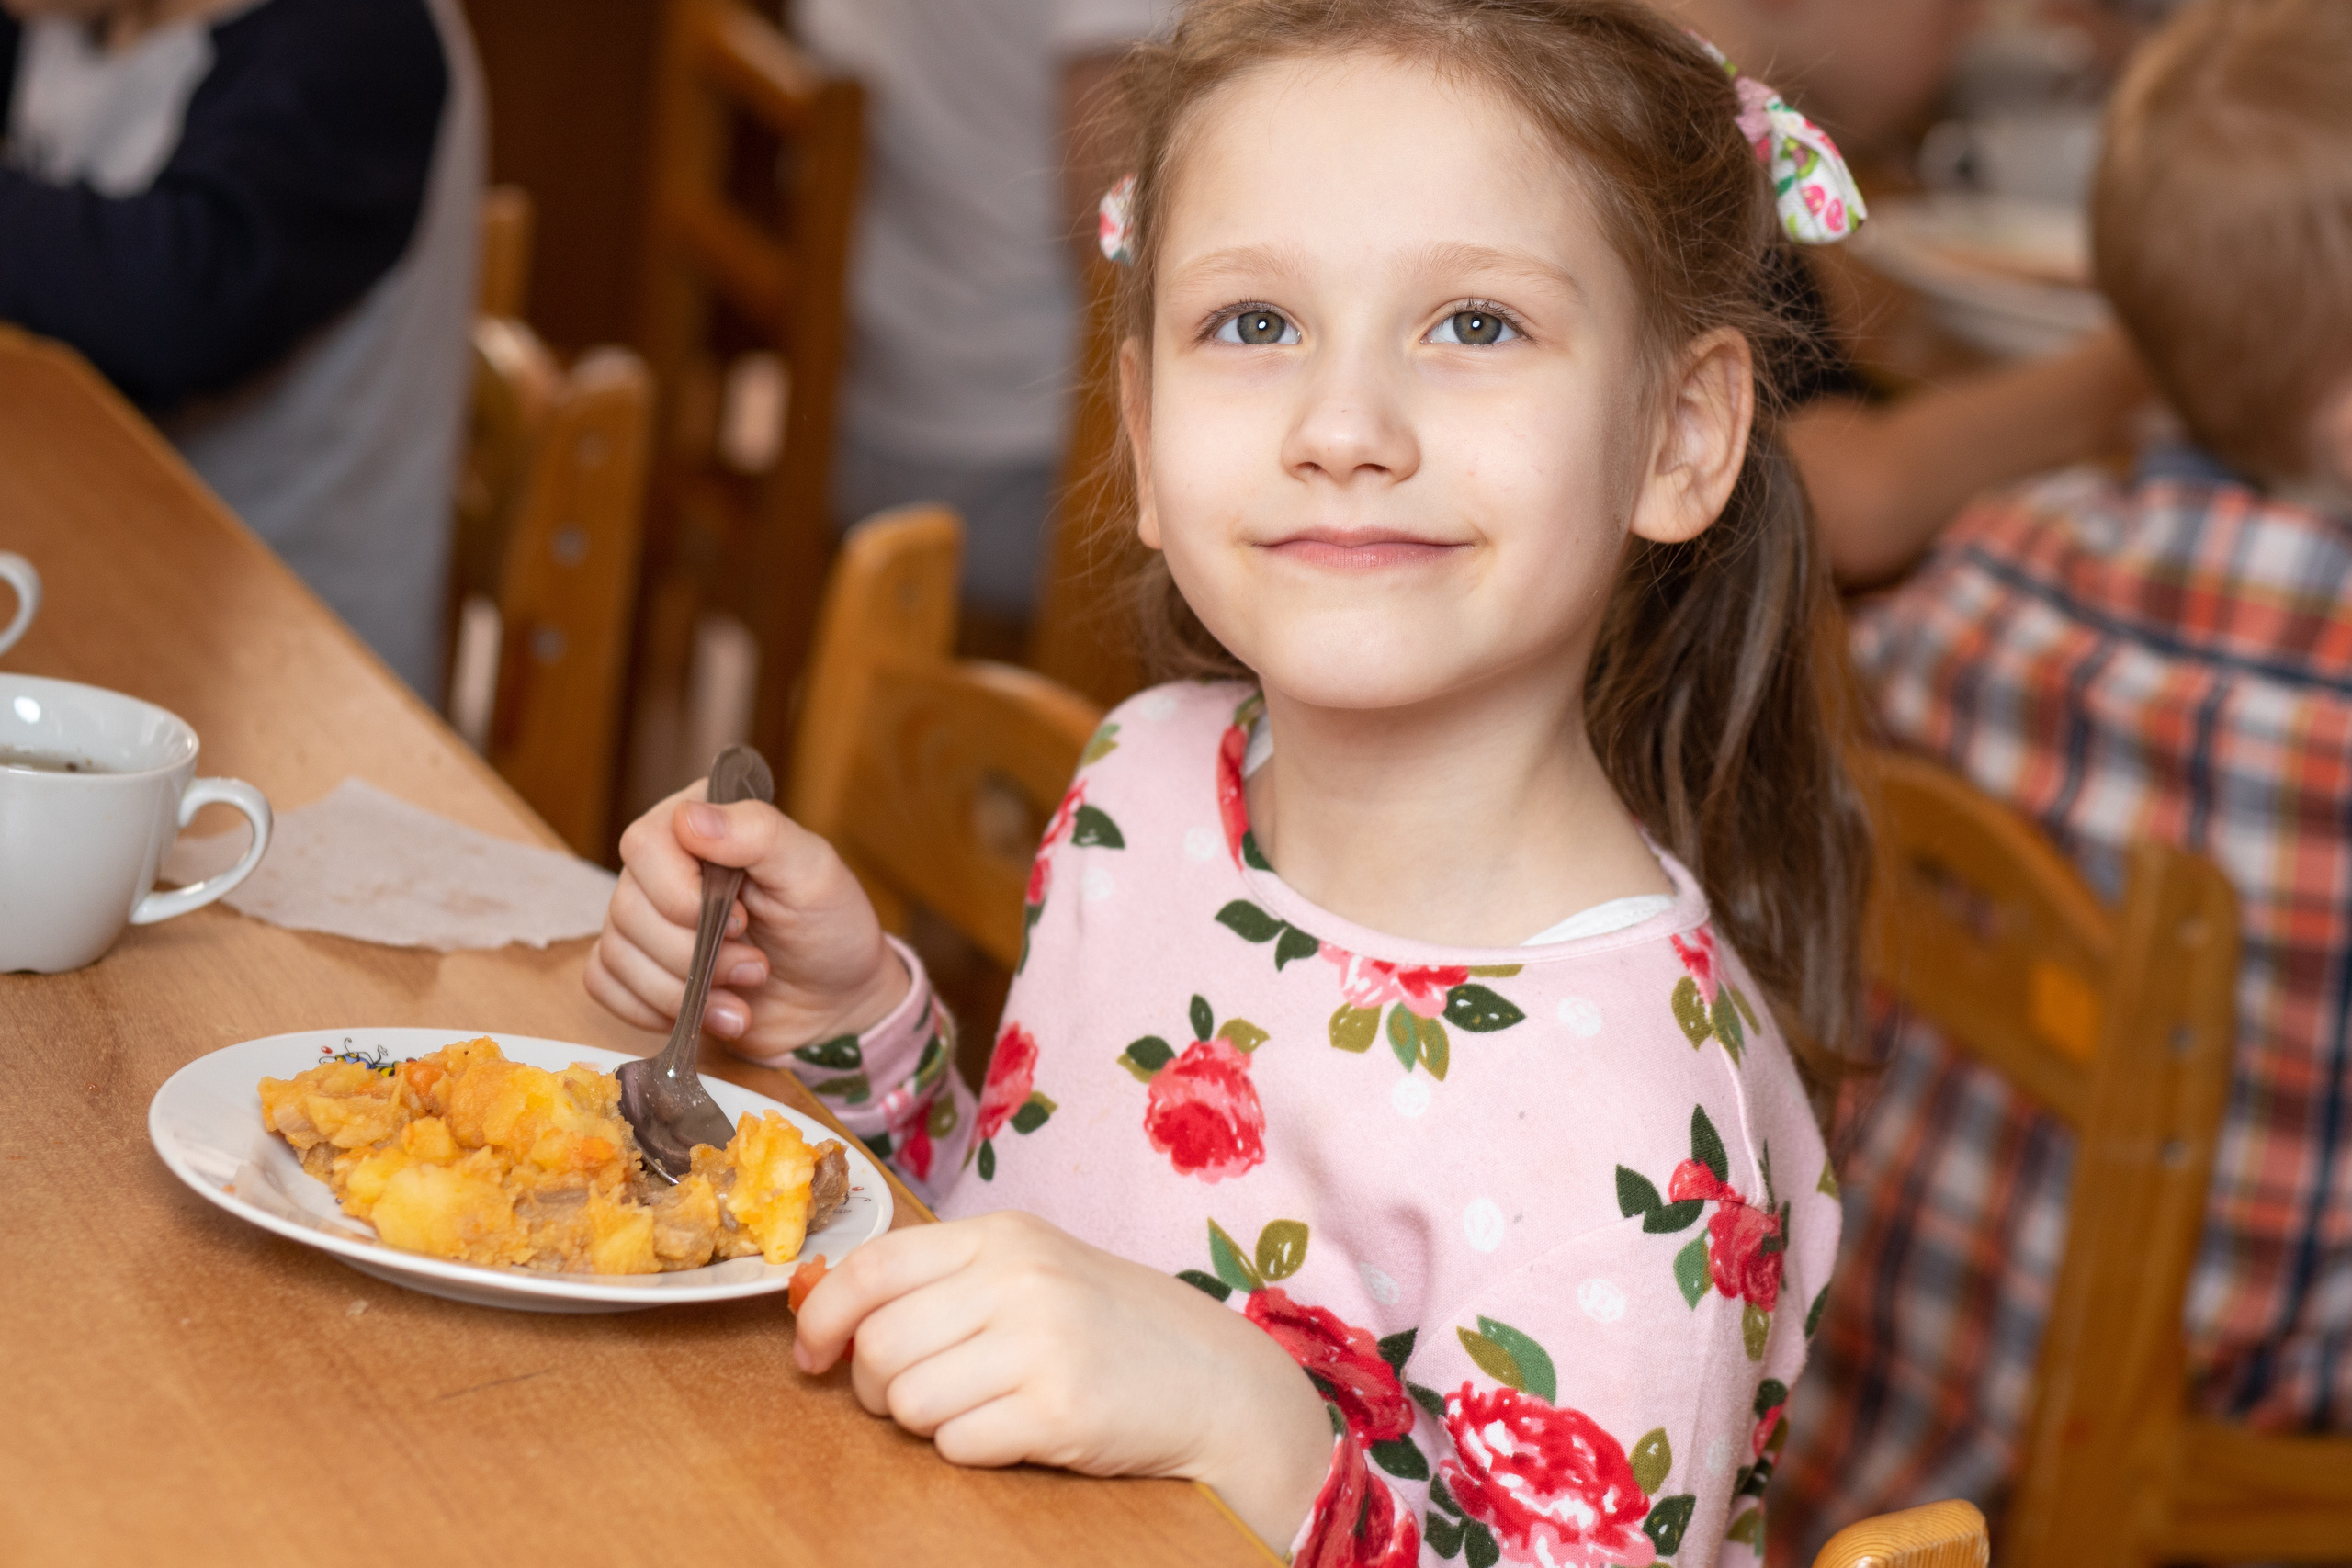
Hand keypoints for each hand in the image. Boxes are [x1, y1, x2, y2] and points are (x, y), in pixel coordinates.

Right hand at [584, 783, 909, 1055]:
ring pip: (616, 952)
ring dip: (682, 991)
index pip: (646, 844)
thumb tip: (688, 817)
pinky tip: (706, 1014)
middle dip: (695, 956)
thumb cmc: (830, 928)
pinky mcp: (638, 966)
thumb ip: (758, 832)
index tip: (741, 921)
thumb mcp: (813, 872)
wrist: (835, 1003)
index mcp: (702, 823)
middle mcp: (663, 865)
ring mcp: (646, 916)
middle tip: (756, 968)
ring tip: (742, 995)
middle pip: (628, 908)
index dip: (684, 895)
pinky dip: (653, 1010)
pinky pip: (604, 985)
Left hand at [794, 1211, 1334, 1549]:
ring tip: (975, 1408)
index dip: (821, 1317)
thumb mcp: (1030, 1271)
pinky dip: (970, 1451)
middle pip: (877, 1344)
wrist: (1215, 1380)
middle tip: (911, 1396)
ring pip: (908, 1401)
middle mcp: (1018, 1278)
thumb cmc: (1109, 1328)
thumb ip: (942, 1280)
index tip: (810, 1354)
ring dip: (924, 1422)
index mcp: (1001, 1234)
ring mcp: (1041, 1342)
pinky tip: (1013, 1431)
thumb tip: (824, 1310)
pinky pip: (957, 1445)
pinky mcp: (1059, 1410)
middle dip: (874, 1386)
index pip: (871, 1266)